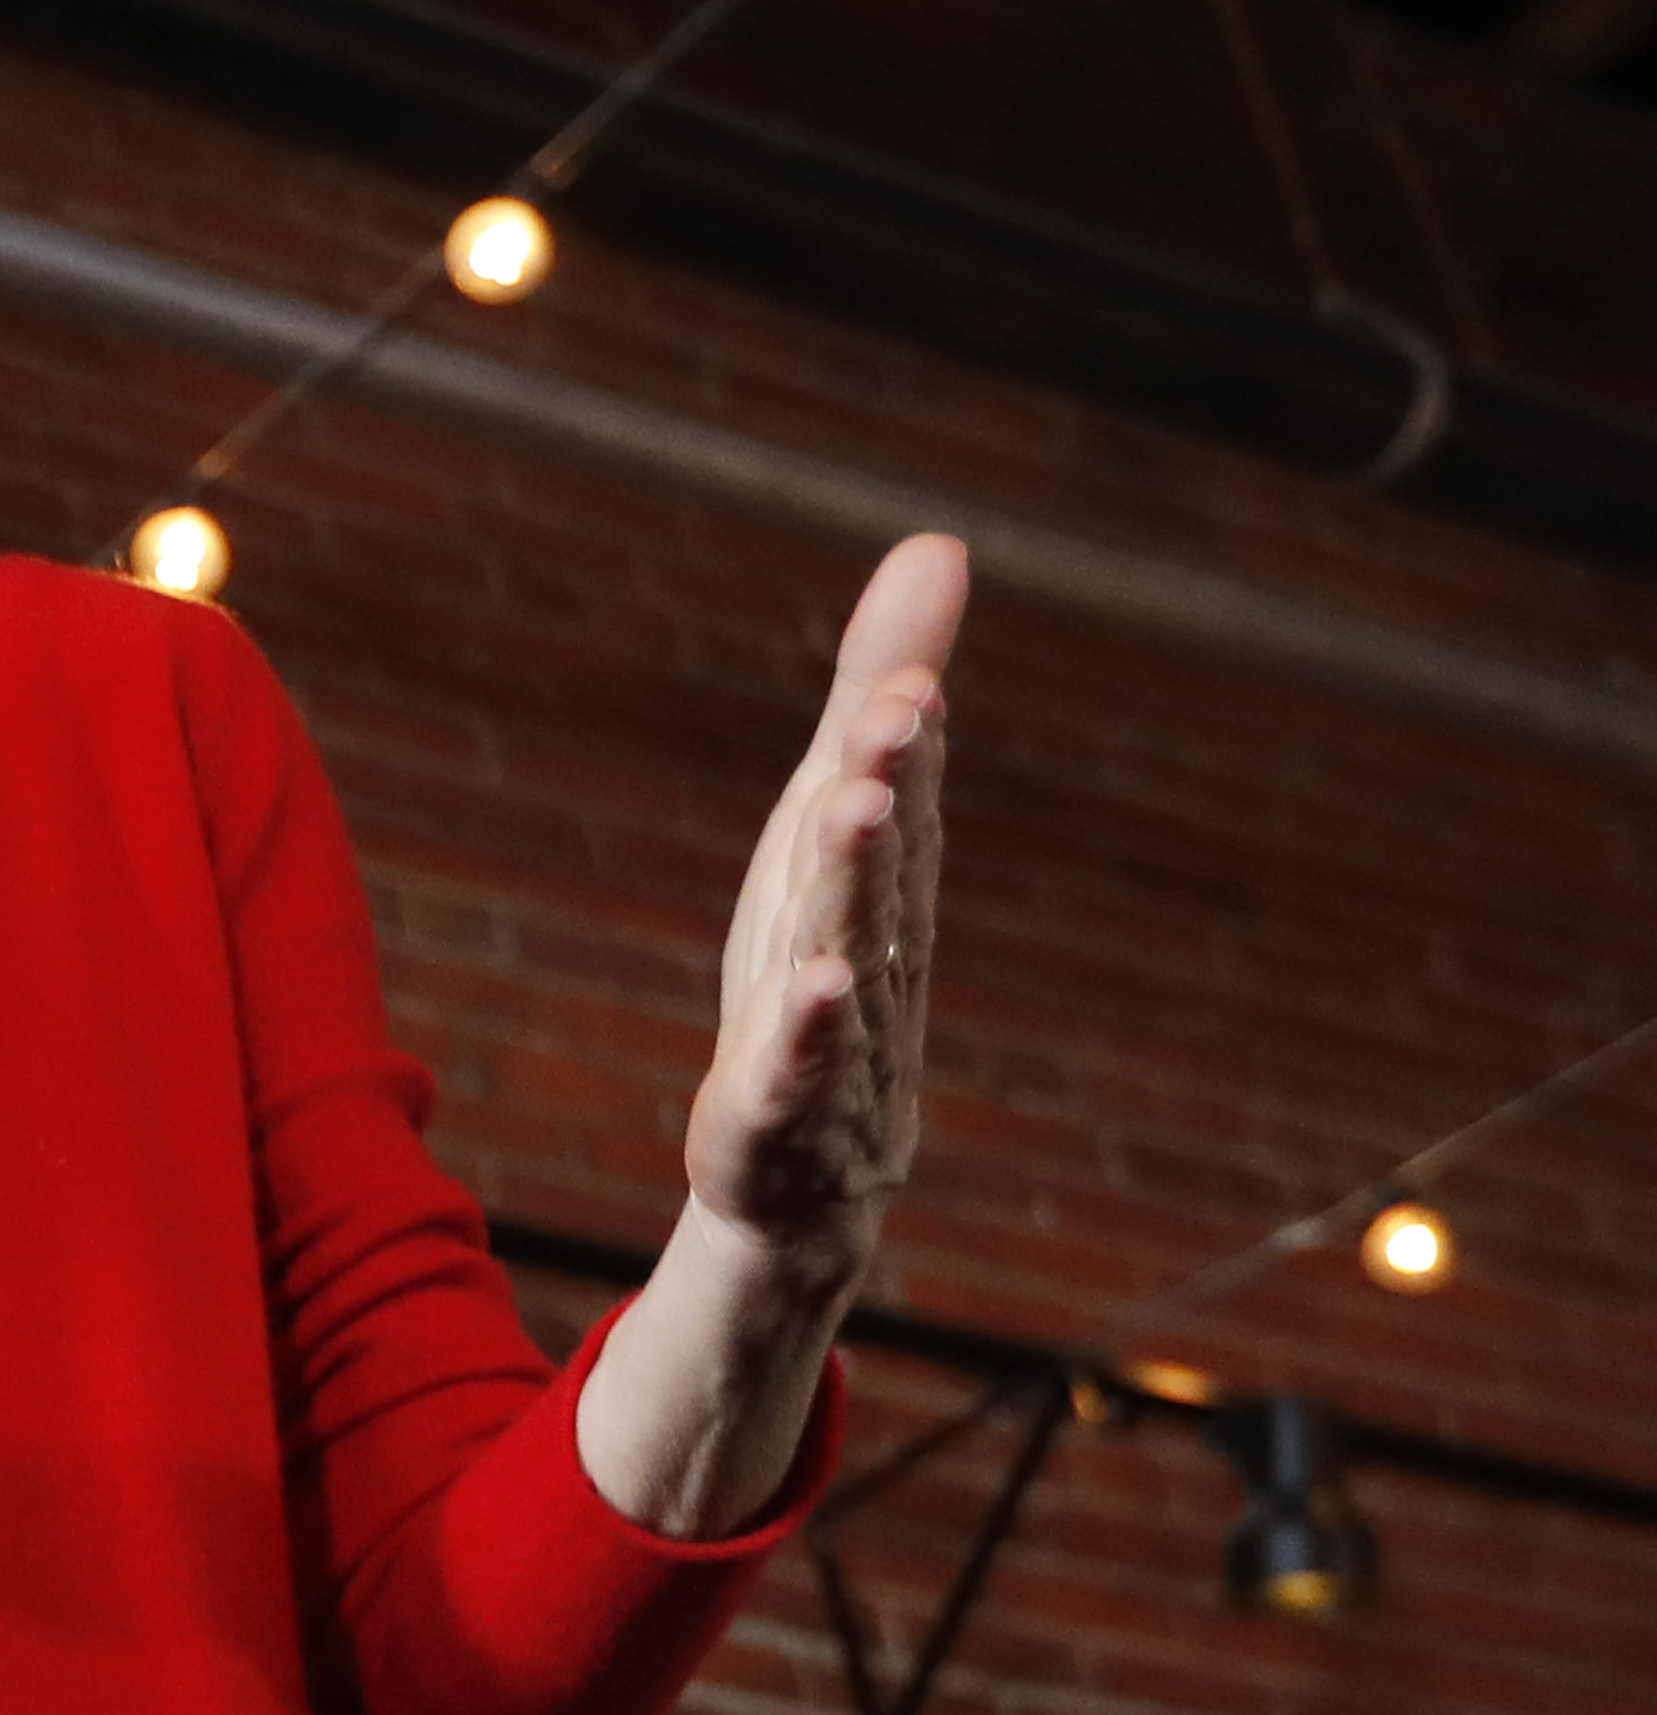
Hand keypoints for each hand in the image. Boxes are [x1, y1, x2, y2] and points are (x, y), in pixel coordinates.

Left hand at [683, 534, 960, 1288]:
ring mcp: (835, 1041)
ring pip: (844, 951)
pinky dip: (803, 1036)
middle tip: (895, 710)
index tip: (906, 674)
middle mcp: (872, 951)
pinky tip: (813, 990)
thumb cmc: (817, 969)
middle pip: (880, 861)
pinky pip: (792, 1074)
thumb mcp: (828, 827)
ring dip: (851, 882)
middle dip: (888, 784)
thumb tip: (938, 542)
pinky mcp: (776, 1115)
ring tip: (855, 805)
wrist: (803, 1172)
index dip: (905, 739)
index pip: (902, 800)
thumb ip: (875, 697)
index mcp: (879, 884)